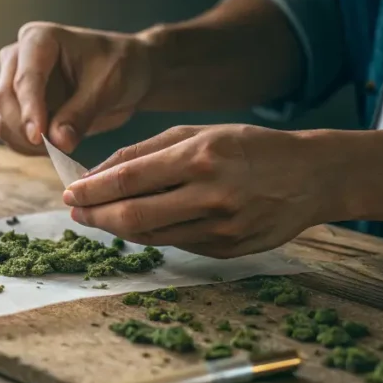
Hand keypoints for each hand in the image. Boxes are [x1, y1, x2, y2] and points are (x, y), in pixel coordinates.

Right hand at [0, 22, 152, 154]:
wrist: (125, 73)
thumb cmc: (118, 66)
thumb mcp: (108, 87)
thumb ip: (80, 114)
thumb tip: (57, 142)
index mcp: (39, 39)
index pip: (25, 78)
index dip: (29, 110)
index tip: (38, 137)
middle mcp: (17, 57)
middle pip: (4, 99)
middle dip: (27, 128)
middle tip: (58, 147)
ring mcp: (12, 82)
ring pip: (2, 121)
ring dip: (26, 142)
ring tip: (62, 143)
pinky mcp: (15, 107)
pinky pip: (9, 133)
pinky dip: (28, 147)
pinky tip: (55, 145)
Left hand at [62, 124, 339, 257]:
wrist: (313, 177)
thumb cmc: (250, 147)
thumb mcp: (200, 132)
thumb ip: (147, 151)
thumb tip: (99, 171)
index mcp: (201, 157)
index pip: (130, 179)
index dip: (92, 190)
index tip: (70, 193)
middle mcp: (210, 195)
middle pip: (133, 216)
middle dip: (95, 216)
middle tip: (75, 212)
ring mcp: (220, 228)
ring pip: (150, 236)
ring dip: (117, 229)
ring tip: (99, 217)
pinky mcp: (227, 250)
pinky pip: (175, 244)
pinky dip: (150, 234)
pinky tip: (137, 224)